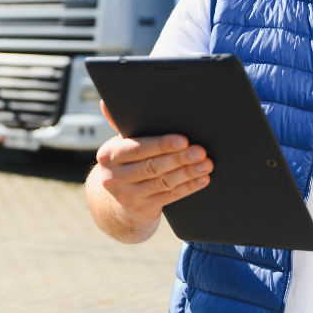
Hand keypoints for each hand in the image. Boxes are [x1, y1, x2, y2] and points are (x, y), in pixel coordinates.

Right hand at [90, 100, 211, 230]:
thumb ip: (119, 124)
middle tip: (200, 151)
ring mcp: (127, 196)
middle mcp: (114, 177)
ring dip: (188, 173)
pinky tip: (201, 179)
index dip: (161, 144)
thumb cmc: (124, 163)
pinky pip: (169, 197)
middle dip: (179, 158)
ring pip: (163, 182)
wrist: (112, 201)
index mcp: (109, 155)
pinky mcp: (141, 209)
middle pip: (152, 166)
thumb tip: (106, 102)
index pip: (138, 148)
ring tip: (206, 164)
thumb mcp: (119, 145)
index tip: (183, 140)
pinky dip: (188, 188)